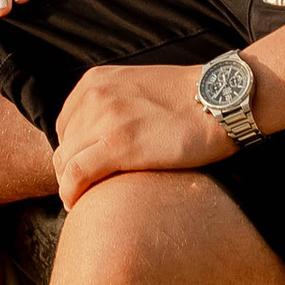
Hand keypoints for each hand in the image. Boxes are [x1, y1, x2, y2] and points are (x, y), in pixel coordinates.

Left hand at [53, 63, 229, 209]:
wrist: (221, 100)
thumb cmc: (190, 100)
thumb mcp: (139, 88)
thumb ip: (115, 104)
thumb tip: (102, 135)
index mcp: (96, 81)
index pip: (65, 123)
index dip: (70, 151)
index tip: (81, 169)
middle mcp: (95, 95)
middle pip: (64, 144)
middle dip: (68, 170)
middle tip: (82, 191)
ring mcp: (105, 118)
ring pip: (66, 161)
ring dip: (69, 185)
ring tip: (81, 200)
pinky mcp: (119, 144)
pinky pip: (77, 175)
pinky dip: (71, 193)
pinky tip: (77, 204)